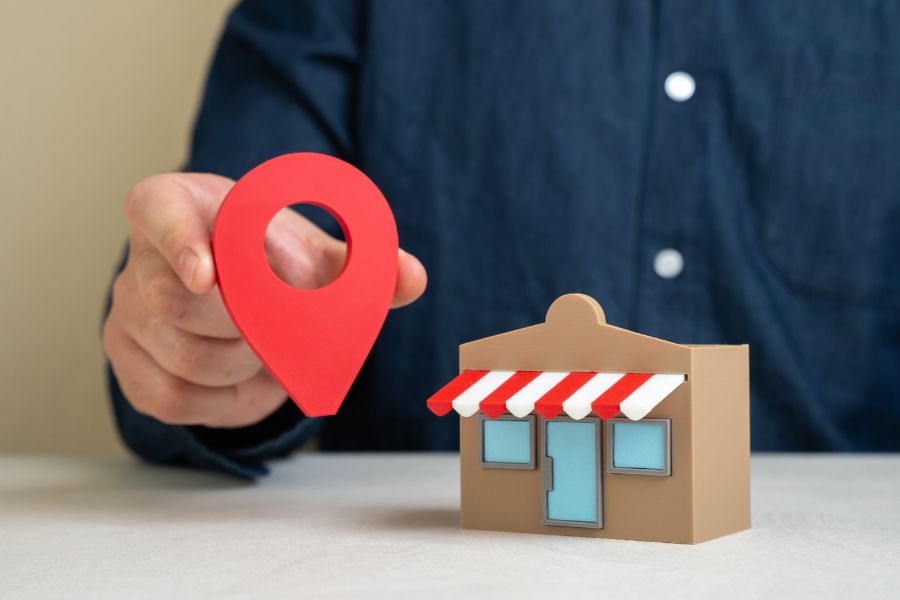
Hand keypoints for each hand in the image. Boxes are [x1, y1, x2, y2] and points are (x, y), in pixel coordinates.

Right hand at [103, 173, 426, 427]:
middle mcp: (138, 260)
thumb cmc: (271, 258)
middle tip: (285, 324)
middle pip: (180, 304)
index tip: (208, 273)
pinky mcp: (131, 367)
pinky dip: (226, 399)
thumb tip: (413, 278)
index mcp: (176, 207)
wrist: (237, 293)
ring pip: (183, 358)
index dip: (178, 242)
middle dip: (247, 325)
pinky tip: (251, 377)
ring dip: (245, 363)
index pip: (156, 212)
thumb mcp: (314, 252)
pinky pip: (174, 398)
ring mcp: (125, 316)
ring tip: (271, 348)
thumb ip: (363, 263)